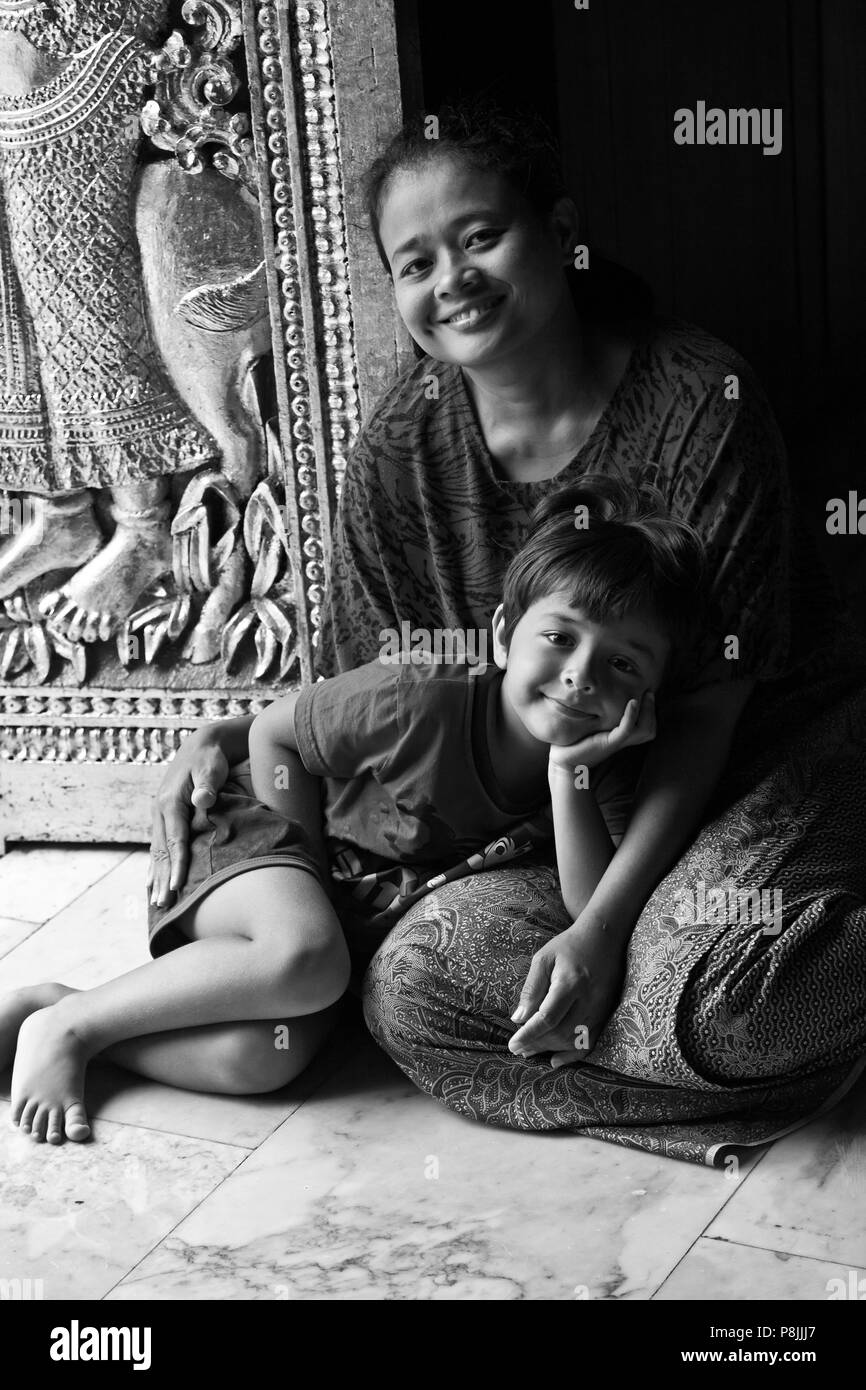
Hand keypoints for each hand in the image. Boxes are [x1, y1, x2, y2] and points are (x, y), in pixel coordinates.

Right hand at [146, 733, 229, 906]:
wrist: (201, 746)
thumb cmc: (210, 759)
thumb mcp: (210, 768)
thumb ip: (207, 785)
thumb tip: (202, 800)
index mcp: (170, 802)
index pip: (174, 840)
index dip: (175, 865)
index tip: (175, 887)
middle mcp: (160, 810)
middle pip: (161, 851)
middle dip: (161, 879)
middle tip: (162, 906)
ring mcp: (160, 815)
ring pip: (157, 852)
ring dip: (156, 877)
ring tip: (156, 903)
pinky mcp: (165, 817)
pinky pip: (159, 846)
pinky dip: (155, 866)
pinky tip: (151, 883)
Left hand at [508, 920, 624, 1065]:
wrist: (605, 936)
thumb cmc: (569, 945)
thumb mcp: (543, 959)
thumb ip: (531, 989)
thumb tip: (518, 1019)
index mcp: (570, 983)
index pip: (547, 1018)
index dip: (529, 1035)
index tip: (513, 1045)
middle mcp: (588, 999)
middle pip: (560, 1032)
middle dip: (536, 1044)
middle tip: (518, 1049)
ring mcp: (601, 1008)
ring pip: (574, 1039)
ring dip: (550, 1049)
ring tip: (530, 1050)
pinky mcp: (607, 1013)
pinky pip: (591, 1041)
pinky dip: (573, 1054)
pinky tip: (556, 1060)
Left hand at [548, 690, 655, 775]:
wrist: (563, 762)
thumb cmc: (572, 741)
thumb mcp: (587, 724)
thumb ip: (595, 711)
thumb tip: (594, 690)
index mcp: (619, 736)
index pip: (645, 726)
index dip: (650, 711)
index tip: (647, 693)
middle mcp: (621, 740)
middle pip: (649, 729)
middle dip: (652, 710)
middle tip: (649, 692)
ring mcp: (616, 742)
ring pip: (644, 730)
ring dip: (648, 711)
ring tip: (645, 695)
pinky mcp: (608, 743)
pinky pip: (627, 730)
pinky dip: (632, 716)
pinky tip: (633, 702)